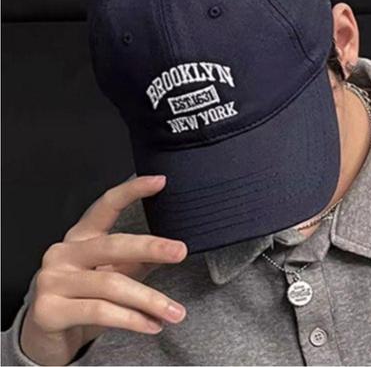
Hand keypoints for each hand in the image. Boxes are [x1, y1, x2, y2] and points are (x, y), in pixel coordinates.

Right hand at [20, 175, 186, 365]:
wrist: (45, 334)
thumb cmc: (83, 296)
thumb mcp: (112, 273)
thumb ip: (137, 260)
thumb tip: (173, 249)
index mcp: (81, 236)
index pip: (106, 205)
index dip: (132, 191)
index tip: (160, 181)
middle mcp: (64, 252)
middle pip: (114, 245)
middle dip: (151, 247)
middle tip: (181, 252)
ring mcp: (52, 280)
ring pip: (112, 285)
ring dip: (150, 299)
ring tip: (176, 311)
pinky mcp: (49, 310)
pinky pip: (100, 312)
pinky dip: (132, 320)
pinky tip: (153, 325)